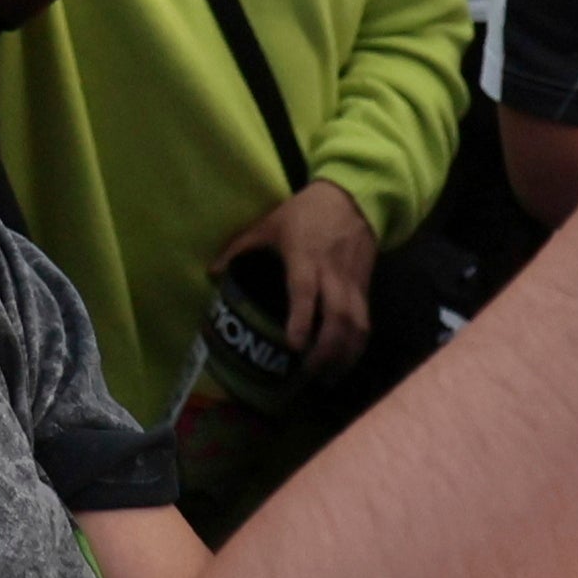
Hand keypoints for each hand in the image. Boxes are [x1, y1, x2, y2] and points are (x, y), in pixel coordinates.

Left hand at [212, 179, 377, 374]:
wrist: (355, 199)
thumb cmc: (306, 212)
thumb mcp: (269, 223)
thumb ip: (239, 248)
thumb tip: (212, 274)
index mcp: (305, 257)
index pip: (305, 291)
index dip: (302, 319)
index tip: (294, 346)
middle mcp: (332, 274)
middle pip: (338, 317)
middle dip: (326, 350)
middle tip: (308, 373)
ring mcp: (352, 284)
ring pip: (356, 325)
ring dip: (344, 355)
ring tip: (326, 379)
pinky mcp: (366, 289)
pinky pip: (365, 323)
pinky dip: (356, 347)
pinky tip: (343, 364)